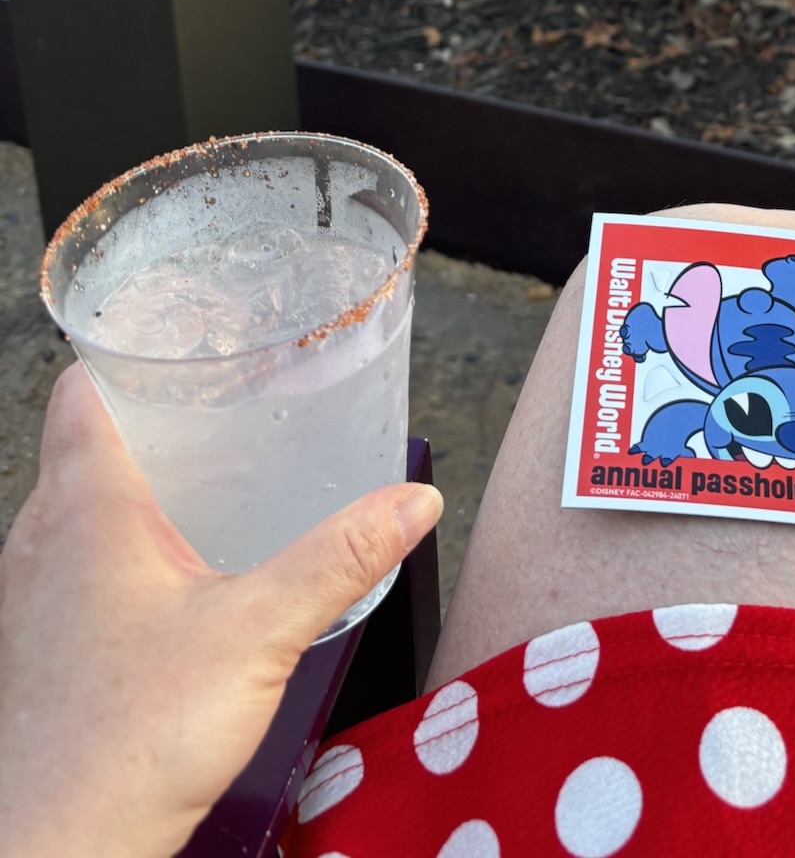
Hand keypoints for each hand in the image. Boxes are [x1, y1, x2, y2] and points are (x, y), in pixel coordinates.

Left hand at [0, 365, 442, 857]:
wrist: (57, 852)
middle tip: (230, 394)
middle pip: (87, 434)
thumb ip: (340, 559)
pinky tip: (186, 567)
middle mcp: (44, 537)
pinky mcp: (46, 643)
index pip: (82, 383)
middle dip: (155, 407)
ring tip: (217, 471)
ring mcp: (35, 594)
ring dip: (139, 472)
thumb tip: (412, 501)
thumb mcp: (259, 632)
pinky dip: (127, 535)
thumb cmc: (129, 743)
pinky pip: (79, 556)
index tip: (192, 333)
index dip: (130, 346)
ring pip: (80, 497)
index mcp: (86, 505)